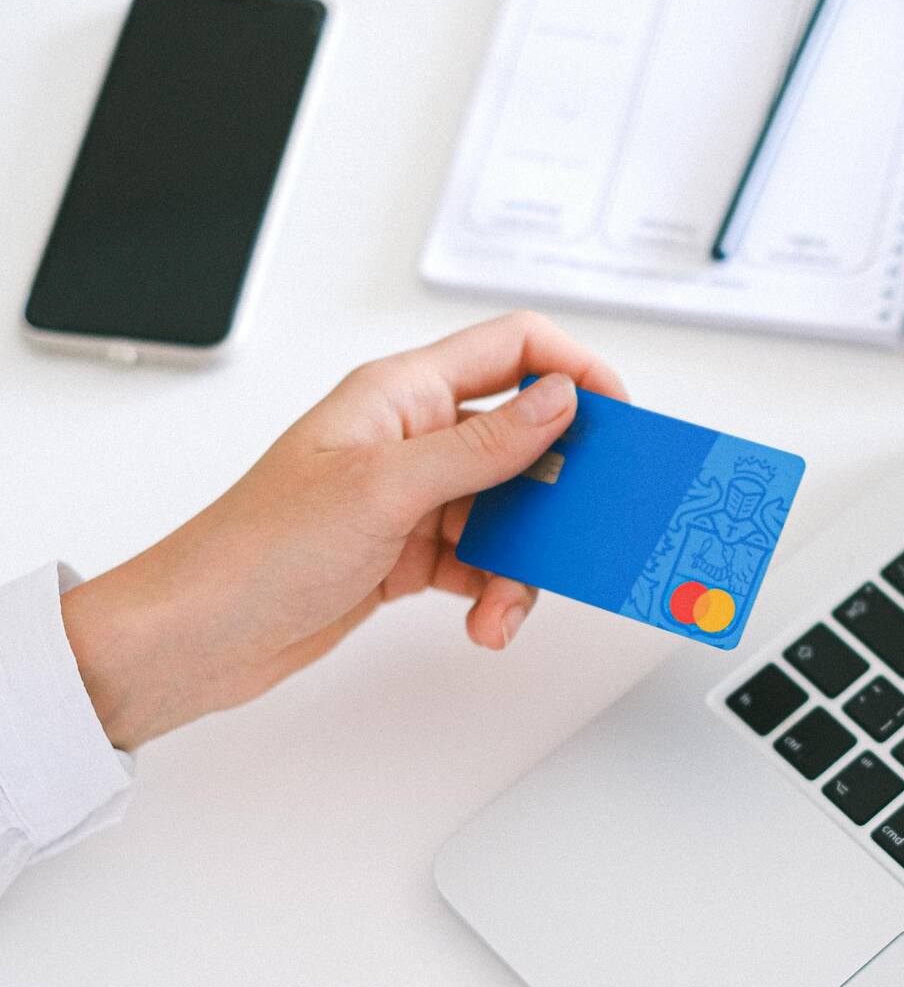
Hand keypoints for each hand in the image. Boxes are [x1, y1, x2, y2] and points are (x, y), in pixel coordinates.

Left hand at [62, 311, 625, 748]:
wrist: (202, 636)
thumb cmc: (258, 550)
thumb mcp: (386, 489)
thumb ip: (482, 445)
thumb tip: (559, 401)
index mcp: (400, 393)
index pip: (511, 349)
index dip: (573, 372)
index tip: (618, 419)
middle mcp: (409, 437)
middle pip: (522, 440)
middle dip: (555, 493)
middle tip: (580, 530)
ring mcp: (409, 497)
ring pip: (507, 512)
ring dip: (521, 562)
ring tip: (502, 604)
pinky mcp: (405, 553)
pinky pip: (479, 562)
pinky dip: (492, 593)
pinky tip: (482, 621)